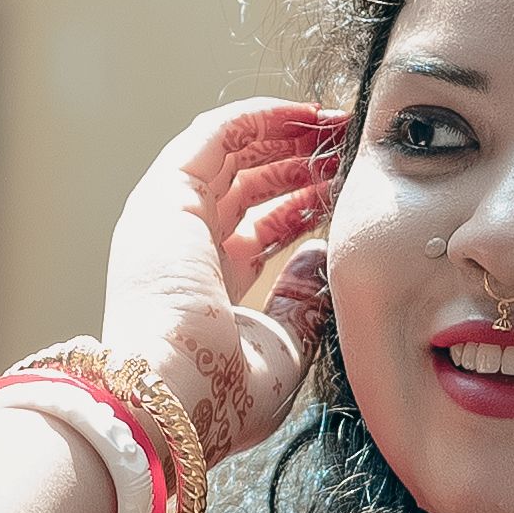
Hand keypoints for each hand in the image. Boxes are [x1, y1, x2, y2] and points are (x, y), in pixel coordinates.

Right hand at [101, 99, 344, 460]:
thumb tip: (318, 253)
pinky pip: (215, 134)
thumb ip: (301, 302)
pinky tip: (306, 114)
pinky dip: (260, 117)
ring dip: (286, 134)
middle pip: (245, 188)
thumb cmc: (222, 394)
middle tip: (348, 149)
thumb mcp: (283, 347)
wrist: (171, 398)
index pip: (257, 232)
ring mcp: (168, 219)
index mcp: (206, 291)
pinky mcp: (165, 194)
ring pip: (231, 154)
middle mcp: (183, 249)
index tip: (345, 192)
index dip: (302, 206)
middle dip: (299, 163)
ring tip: (338, 126)